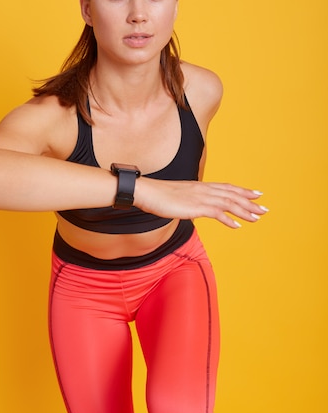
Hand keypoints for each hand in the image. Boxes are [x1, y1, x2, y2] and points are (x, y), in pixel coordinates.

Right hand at [136, 179, 267, 227]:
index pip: (227, 187)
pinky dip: (229, 219)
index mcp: (201, 186)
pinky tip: (238, 225)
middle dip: (250, 202)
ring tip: (257, 217)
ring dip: (245, 211)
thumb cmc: (159, 196)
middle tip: (265, 208)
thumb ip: (190, 201)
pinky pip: (217, 213)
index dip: (243, 191)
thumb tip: (195, 208)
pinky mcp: (196, 207)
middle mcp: (204, 190)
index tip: (256, 194)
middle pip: (232, 195)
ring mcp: (201, 197)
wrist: (148, 192)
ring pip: (229, 203)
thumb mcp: (179, 197)